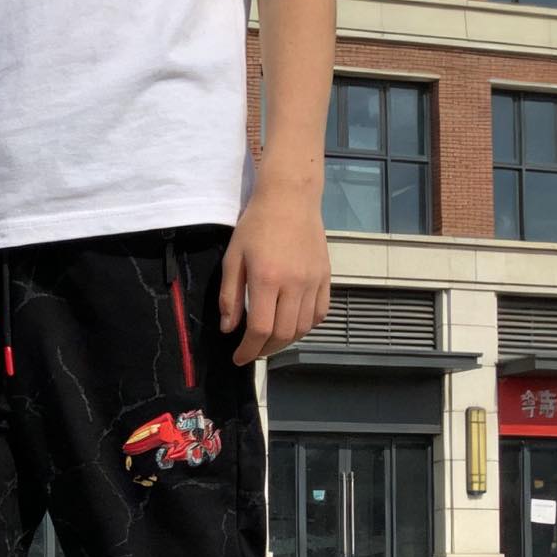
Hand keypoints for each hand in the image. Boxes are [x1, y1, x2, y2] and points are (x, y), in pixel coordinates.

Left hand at [220, 185, 330, 365]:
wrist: (290, 199)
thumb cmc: (255, 226)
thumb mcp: (233, 259)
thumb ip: (229, 297)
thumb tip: (229, 329)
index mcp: (267, 279)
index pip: (260, 330)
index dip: (248, 350)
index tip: (238, 358)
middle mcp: (295, 284)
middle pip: (284, 334)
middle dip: (265, 350)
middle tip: (251, 352)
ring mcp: (314, 281)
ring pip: (304, 327)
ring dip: (285, 342)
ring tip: (269, 342)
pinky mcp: (326, 276)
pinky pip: (321, 312)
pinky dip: (306, 326)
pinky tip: (291, 326)